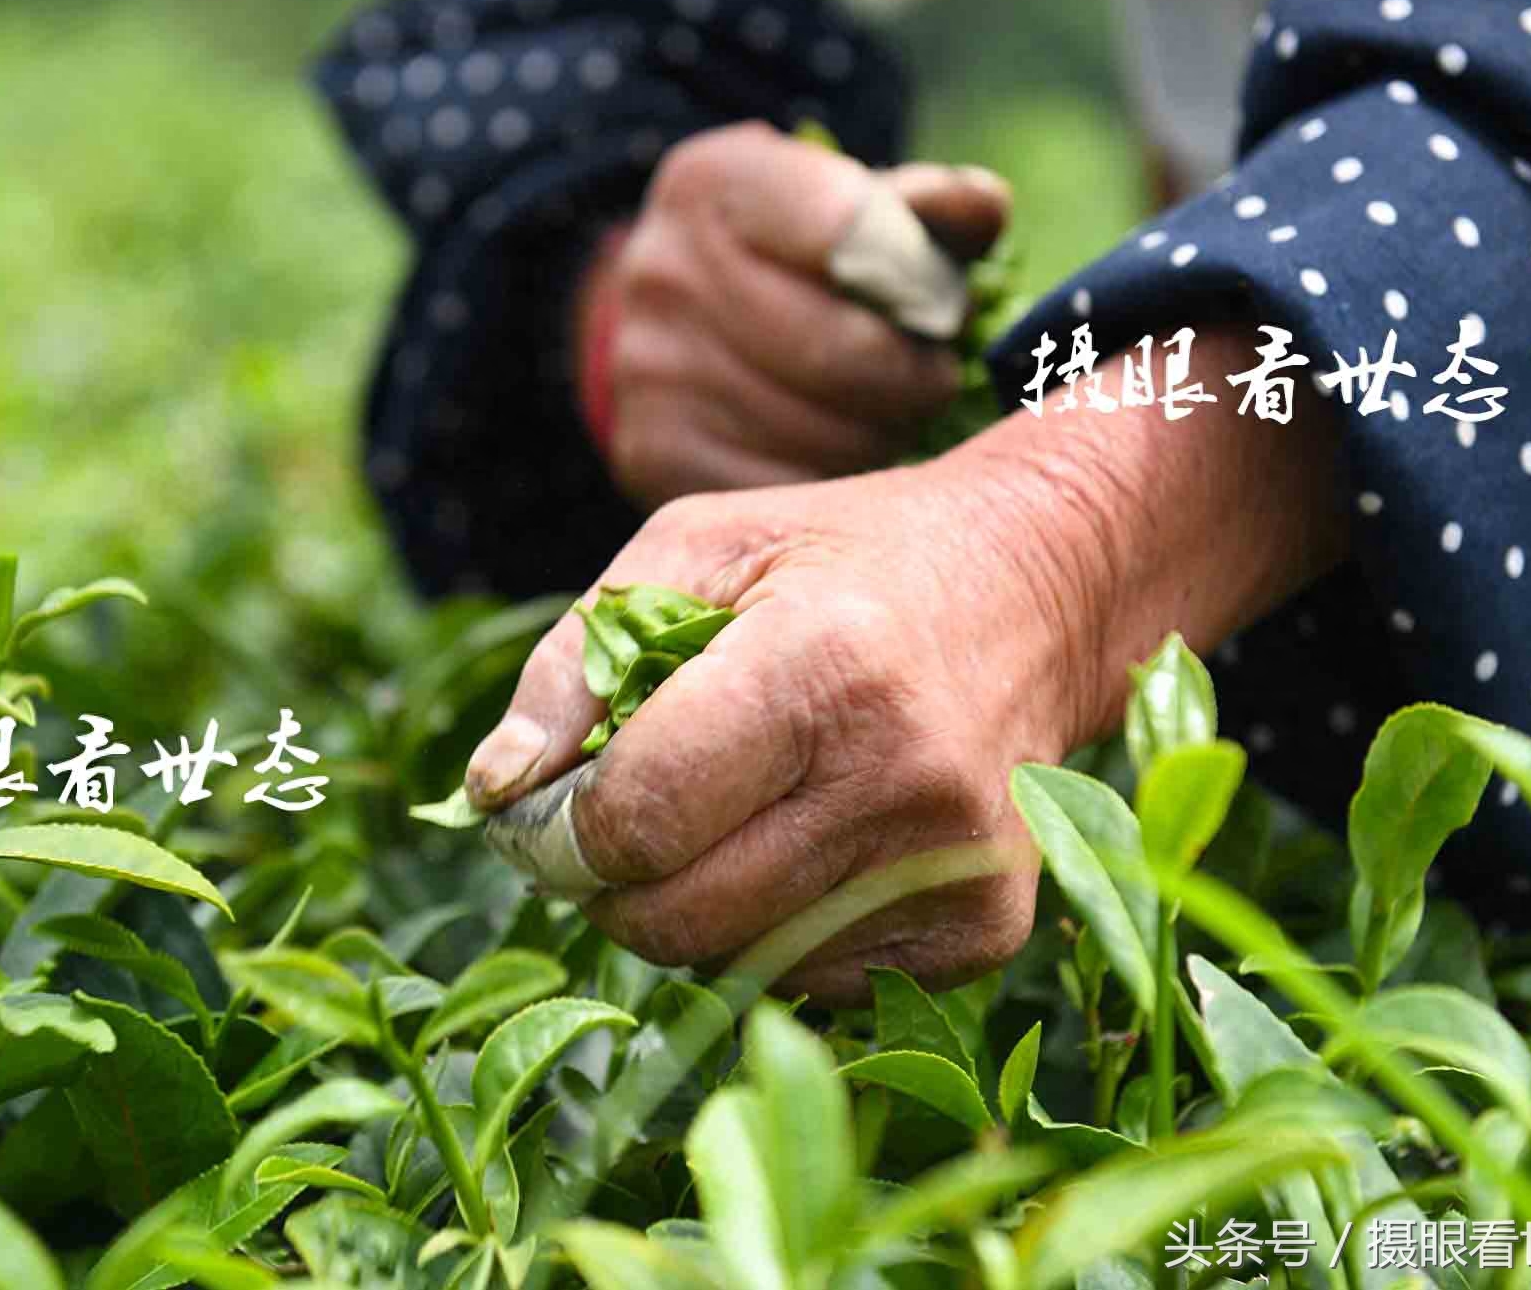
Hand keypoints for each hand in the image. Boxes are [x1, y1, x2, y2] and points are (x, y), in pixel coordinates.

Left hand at [467, 327, 1348, 1003]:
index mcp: (821, 665)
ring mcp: (956, 864)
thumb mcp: (696, 548)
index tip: (550, 807)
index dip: (562, 831)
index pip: (640, 820)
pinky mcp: (987, 928)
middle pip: (679, 917)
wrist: (1039, 585)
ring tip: (723, 818)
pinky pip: (819, 982)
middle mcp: (904, 776)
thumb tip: (491, 793)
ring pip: (740, 962)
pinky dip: (777, 933)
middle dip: (615, 885)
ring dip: (694, 911)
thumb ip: (574, 661)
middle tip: (623, 824)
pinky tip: (804, 846)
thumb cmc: (841, 558)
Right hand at [580, 121, 1008, 508]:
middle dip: (914, 378)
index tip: (941, 304)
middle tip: (935, 380)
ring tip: (890, 418)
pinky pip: (781, 493)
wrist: (678, 320)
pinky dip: (834, 487)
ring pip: (819, 435)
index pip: (847, 231)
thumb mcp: (850, 203)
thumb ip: (926, 205)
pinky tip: (846, 459)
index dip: (918, 279)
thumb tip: (983, 208)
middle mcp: (662, 272)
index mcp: (715, 184)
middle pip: (836, 349)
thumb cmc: (795, 258)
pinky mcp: (653, 454)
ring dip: (883, 439)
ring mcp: (650, 371)